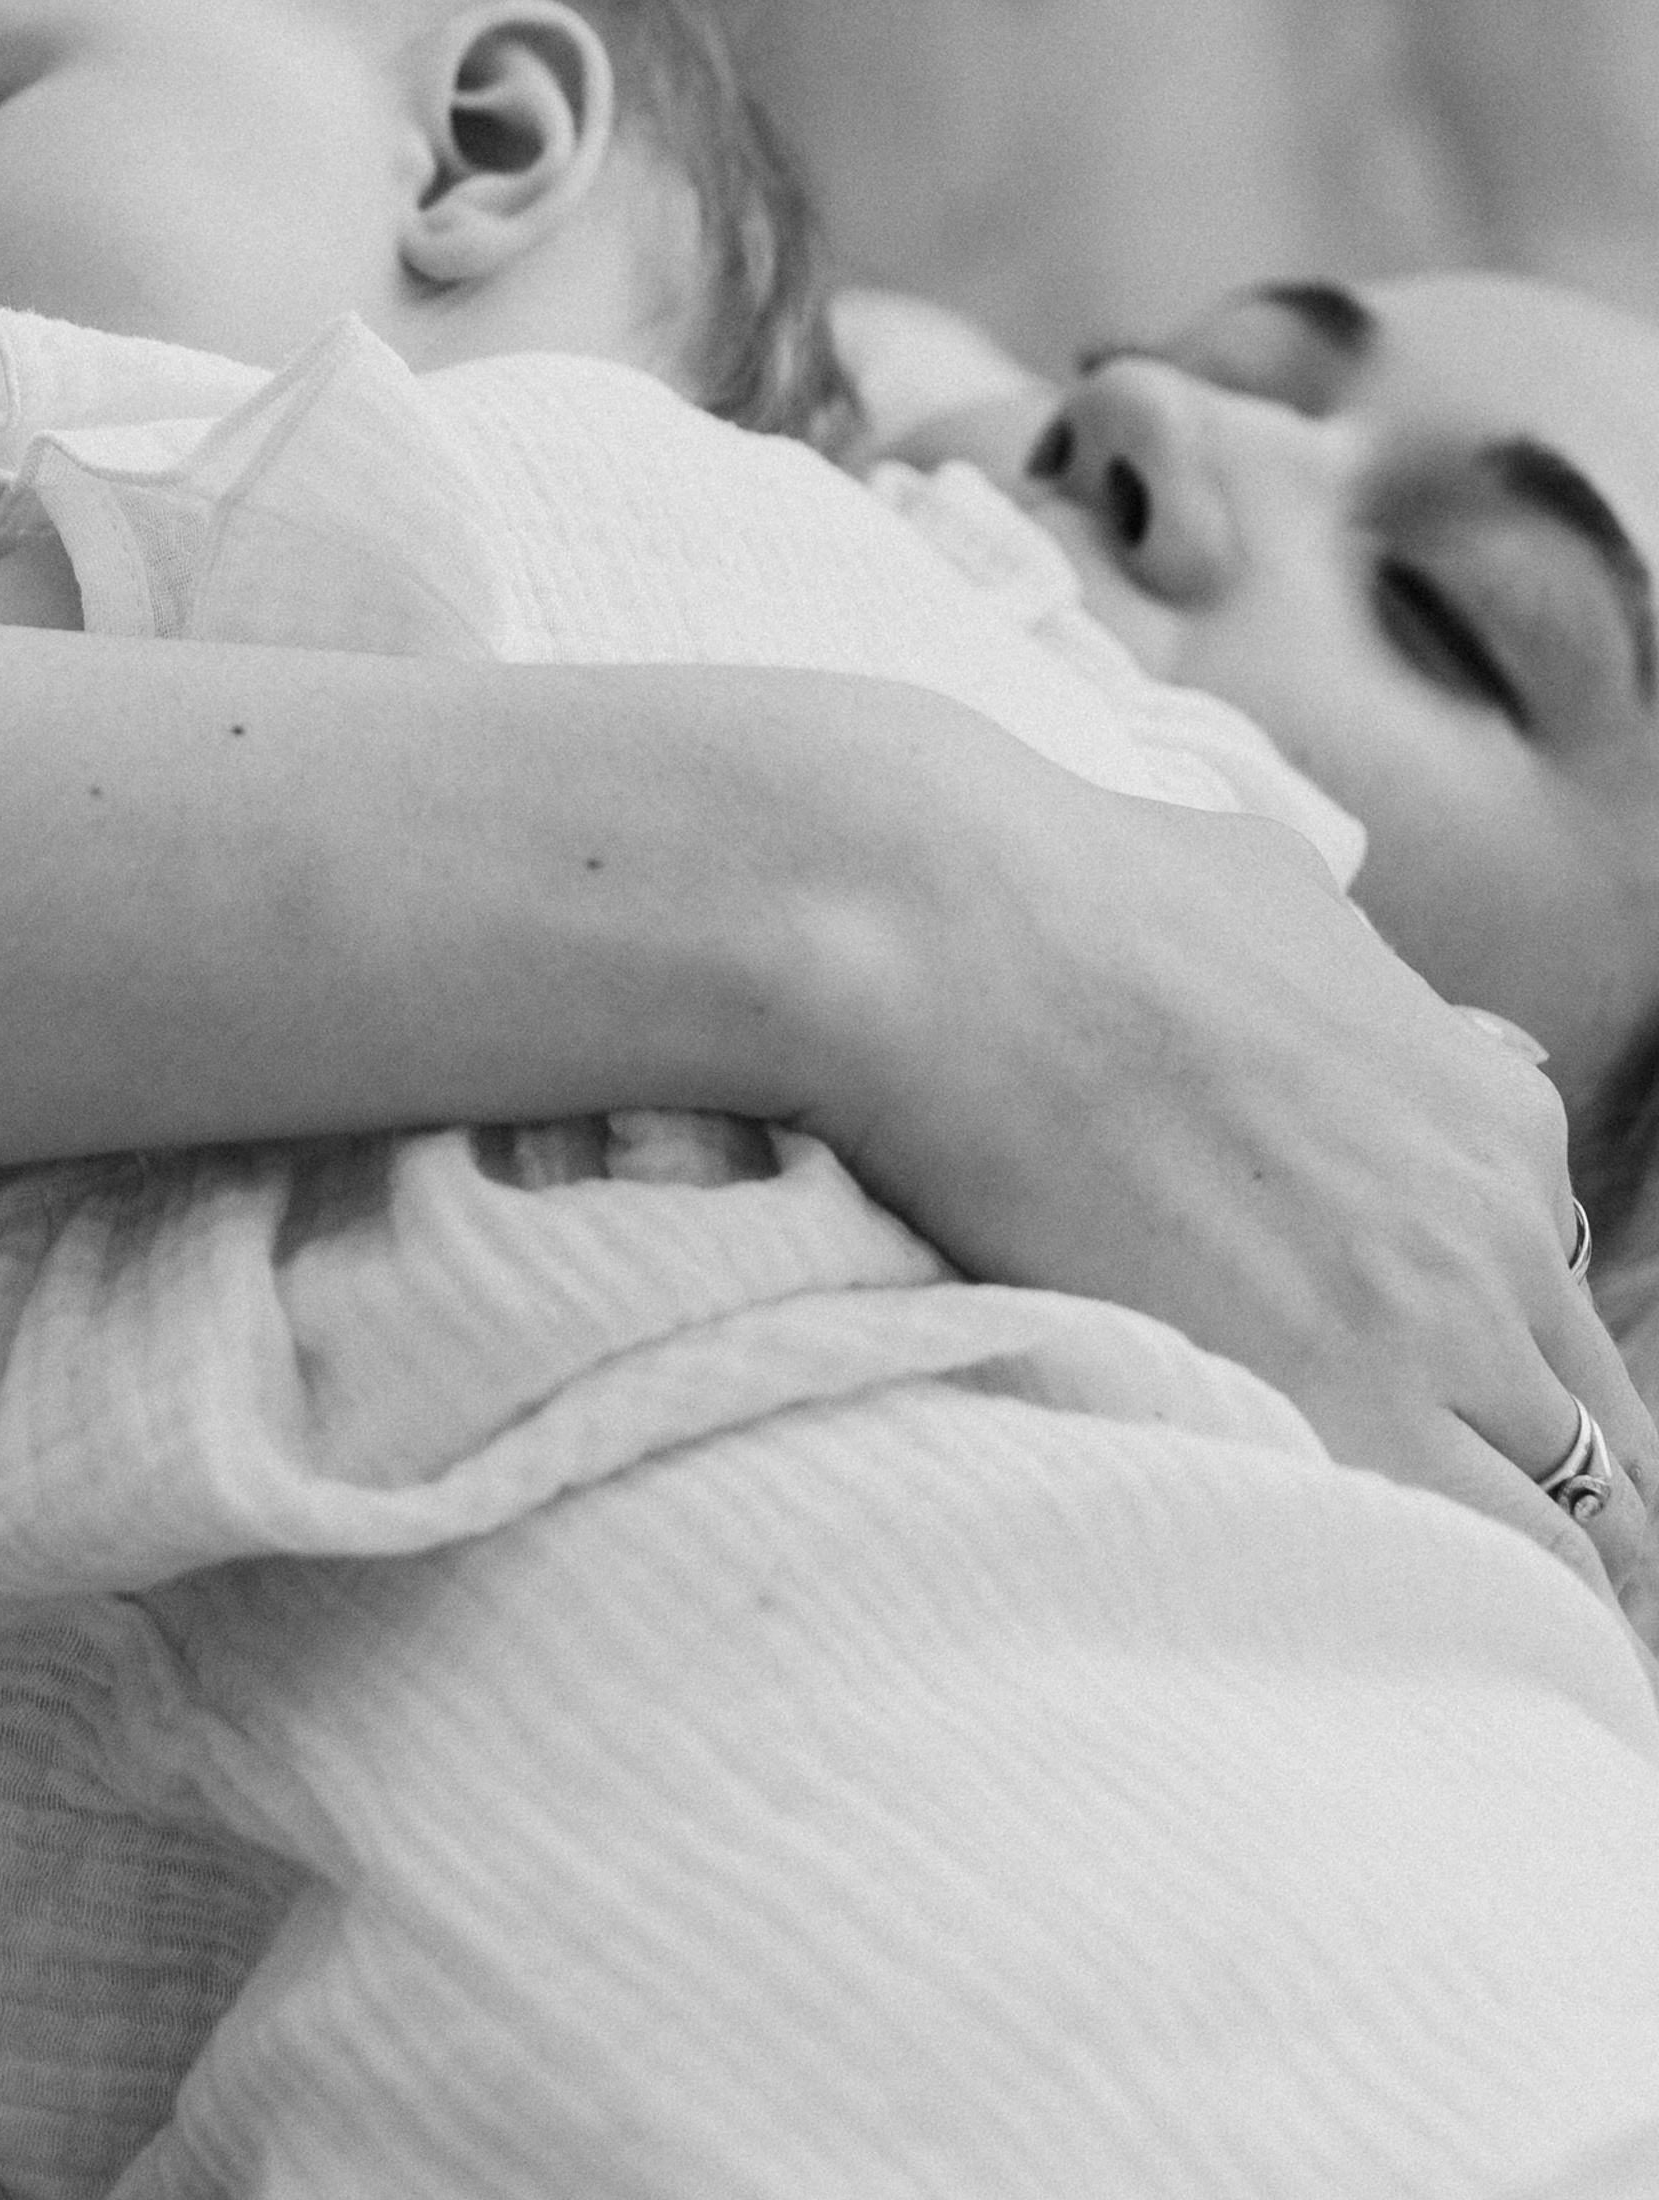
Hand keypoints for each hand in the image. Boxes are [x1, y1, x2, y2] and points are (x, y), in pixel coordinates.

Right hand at [816, 748, 1658, 1623]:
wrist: (958, 936)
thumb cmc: (1073, 895)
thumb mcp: (1270, 900)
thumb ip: (1335, 987)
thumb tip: (1315, 986)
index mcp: (1490, 1113)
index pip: (1553, 1310)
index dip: (1495, 1384)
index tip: (1432, 1430)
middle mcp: (1503, 1224)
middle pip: (1596, 1434)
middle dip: (1540, 1501)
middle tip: (1459, 1572)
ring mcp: (1444, 1325)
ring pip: (1574, 1525)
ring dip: (1518, 1581)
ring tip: (1448, 1658)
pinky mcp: (1353, 1411)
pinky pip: (1490, 1573)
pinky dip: (1468, 1618)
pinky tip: (1410, 1656)